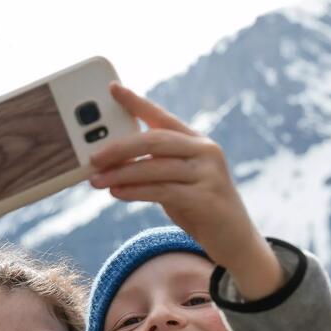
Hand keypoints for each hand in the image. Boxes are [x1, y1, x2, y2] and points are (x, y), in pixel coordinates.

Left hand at [89, 84, 281, 297]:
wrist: (237, 242)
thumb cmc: (203, 210)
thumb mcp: (181, 182)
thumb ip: (158, 167)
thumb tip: (115, 160)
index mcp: (199, 142)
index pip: (163, 116)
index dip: (137, 102)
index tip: (112, 88)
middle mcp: (206, 152)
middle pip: (155, 140)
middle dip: (120, 147)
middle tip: (93, 157)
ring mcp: (209, 174)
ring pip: (155, 167)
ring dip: (121, 173)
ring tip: (97, 181)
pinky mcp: (206, 199)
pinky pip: (162, 191)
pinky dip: (135, 191)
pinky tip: (117, 193)